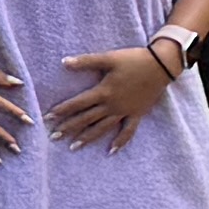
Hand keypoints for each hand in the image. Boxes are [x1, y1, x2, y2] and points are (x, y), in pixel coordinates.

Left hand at [43, 41, 174, 148]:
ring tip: (73, 147)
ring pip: (102, 128)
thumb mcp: (109, 58)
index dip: (62, 110)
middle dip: (69, 128)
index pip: (78, 104)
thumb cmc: (134, 60)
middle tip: (53, 137)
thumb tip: (63, 62)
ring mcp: (124, 112)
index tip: (47, 118)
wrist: (161, 66)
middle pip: (86, 119)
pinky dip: (120, 142)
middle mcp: (112, 105)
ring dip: (87, 138)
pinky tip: (111, 151)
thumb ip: (86, 61)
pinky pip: (127, 131)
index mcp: (103, 91)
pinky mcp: (136, 114)